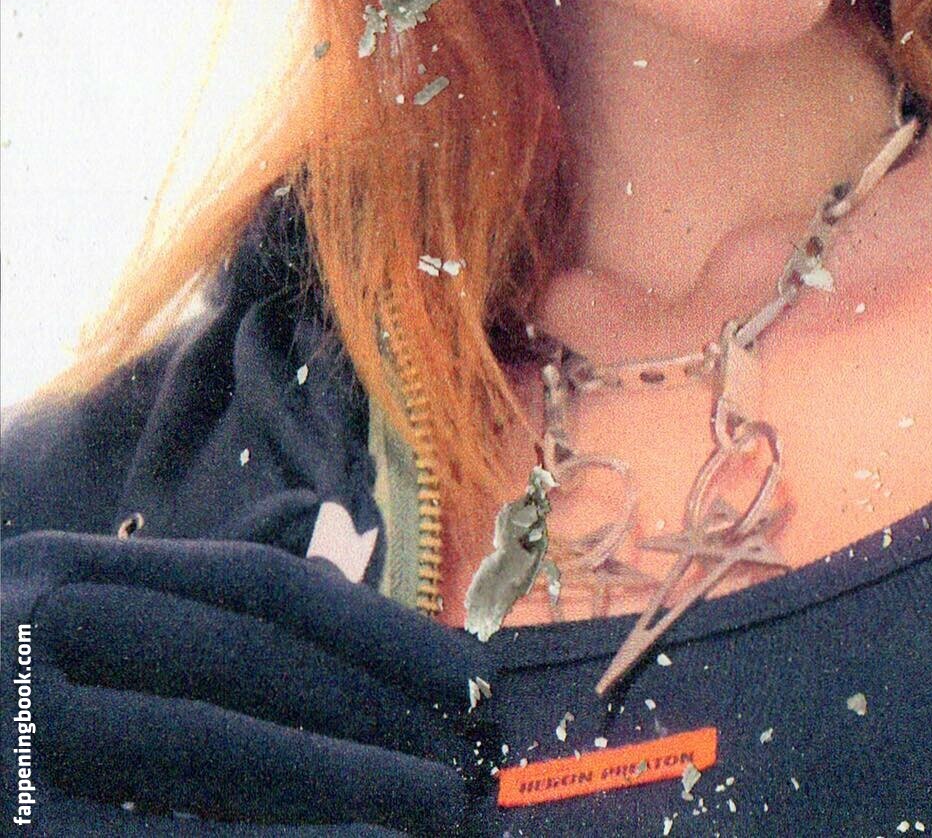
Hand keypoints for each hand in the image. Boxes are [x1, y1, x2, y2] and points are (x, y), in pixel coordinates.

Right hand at [2, 530, 490, 833]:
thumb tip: (311, 543)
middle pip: (245, 661)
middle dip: (369, 710)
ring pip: (202, 750)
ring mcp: (4, 720)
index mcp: (65, 572)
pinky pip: (135, 835)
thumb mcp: (46, 621)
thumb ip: (169, 598)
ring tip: (419, 816)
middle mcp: (34, 621)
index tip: (465, 673)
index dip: (371, 628)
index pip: (254, 590)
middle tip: (465, 760)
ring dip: (326, 786)